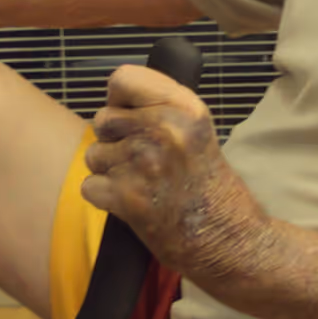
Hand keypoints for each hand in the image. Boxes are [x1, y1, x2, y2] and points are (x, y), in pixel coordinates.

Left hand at [82, 65, 271, 286]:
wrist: (227, 240)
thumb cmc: (213, 188)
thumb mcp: (199, 131)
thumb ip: (162, 109)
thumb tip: (116, 98)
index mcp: (184, 108)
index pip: (123, 78)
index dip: (121, 99)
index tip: (131, 114)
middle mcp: (163, 130)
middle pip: (103, 118)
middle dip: (115, 139)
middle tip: (143, 159)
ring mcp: (142, 163)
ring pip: (94, 154)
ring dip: (110, 170)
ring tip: (142, 183)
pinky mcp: (126, 197)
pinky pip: (90, 185)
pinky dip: (106, 197)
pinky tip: (134, 203)